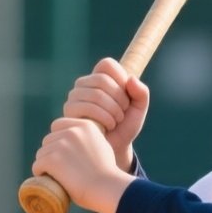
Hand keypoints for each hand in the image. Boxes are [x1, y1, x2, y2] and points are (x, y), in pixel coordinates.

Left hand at [33, 116, 134, 212]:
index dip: (57, 139)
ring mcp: (61, 145)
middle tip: (58, 167)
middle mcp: (72, 131)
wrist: (107, 187)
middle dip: (50, 153)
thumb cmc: (107, 173)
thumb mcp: (102, 146)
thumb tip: (80, 142)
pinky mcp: (52, 159)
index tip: (62, 153)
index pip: (58, 125)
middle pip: (48, 140)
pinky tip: (47, 179)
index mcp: (84, 126)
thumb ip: (90, 139)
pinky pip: (37, 165)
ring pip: (41, 153)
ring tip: (55, 175)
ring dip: (45, 164)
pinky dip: (39, 173)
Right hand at [64, 58, 148, 172]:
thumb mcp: (138, 109)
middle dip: (120, 99)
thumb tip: (131, 79)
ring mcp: (75, 96)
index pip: (107, 64)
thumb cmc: (124, 126)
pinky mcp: (70, 110)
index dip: (121, 79)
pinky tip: (108, 127)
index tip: (127, 96)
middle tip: (123, 114)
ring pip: (96, 94)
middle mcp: (84, 84)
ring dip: (113, 110)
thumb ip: (141, 93)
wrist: (113, 148)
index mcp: (99, 77)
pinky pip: (88, 107)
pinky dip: (105, 118)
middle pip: (103, 80)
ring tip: (116, 121)